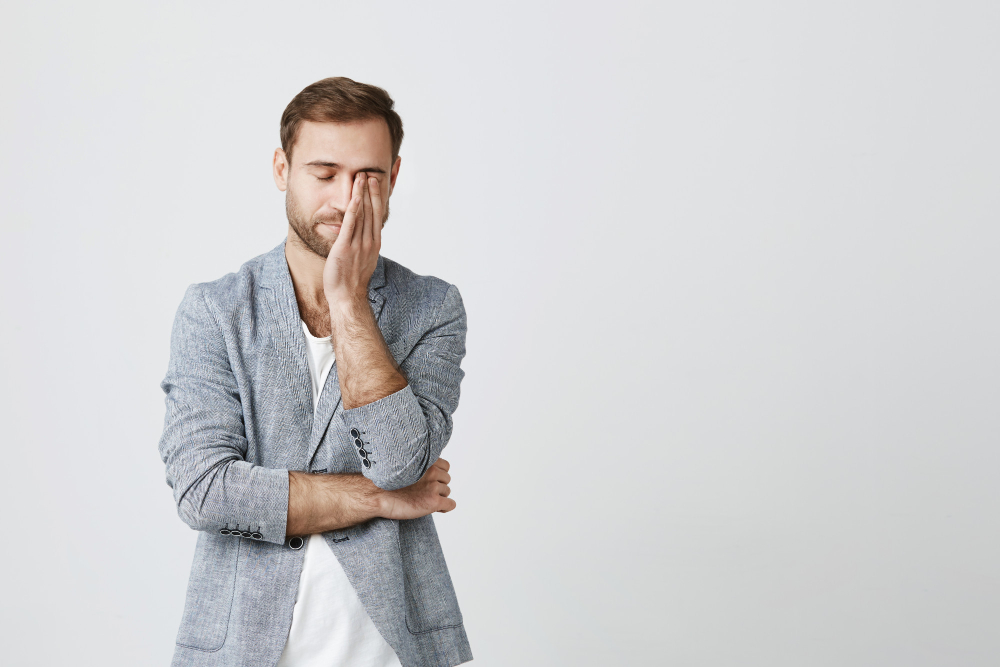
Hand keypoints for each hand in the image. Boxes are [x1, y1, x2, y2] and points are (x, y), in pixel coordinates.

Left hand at [323, 172, 383, 305]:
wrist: (347, 296)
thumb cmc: (352, 281)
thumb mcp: (362, 259)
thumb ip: (363, 245)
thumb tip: (361, 236)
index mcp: (374, 243)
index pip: (377, 216)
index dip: (377, 198)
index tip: (375, 184)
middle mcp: (369, 241)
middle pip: (372, 211)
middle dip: (371, 191)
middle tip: (370, 174)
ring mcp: (359, 244)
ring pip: (363, 214)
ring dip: (362, 194)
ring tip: (361, 178)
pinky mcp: (346, 247)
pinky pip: (351, 225)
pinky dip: (354, 209)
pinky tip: (355, 196)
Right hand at [379, 458, 455, 519]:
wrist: (376, 495)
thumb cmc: (386, 482)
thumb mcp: (404, 466)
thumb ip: (418, 466)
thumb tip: (431, 471)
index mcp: (425, 461)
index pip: (445, 466)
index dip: (437, 475)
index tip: (428, 481)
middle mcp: (432, 472)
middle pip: (446, 479)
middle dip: (438, 486)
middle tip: (424, 492)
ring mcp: (434, 487)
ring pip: (447, 491)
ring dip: (439, 496)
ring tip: (423, 500)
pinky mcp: (434, 501)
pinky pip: (450, 504)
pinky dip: (445, 507)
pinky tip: (435, 509)